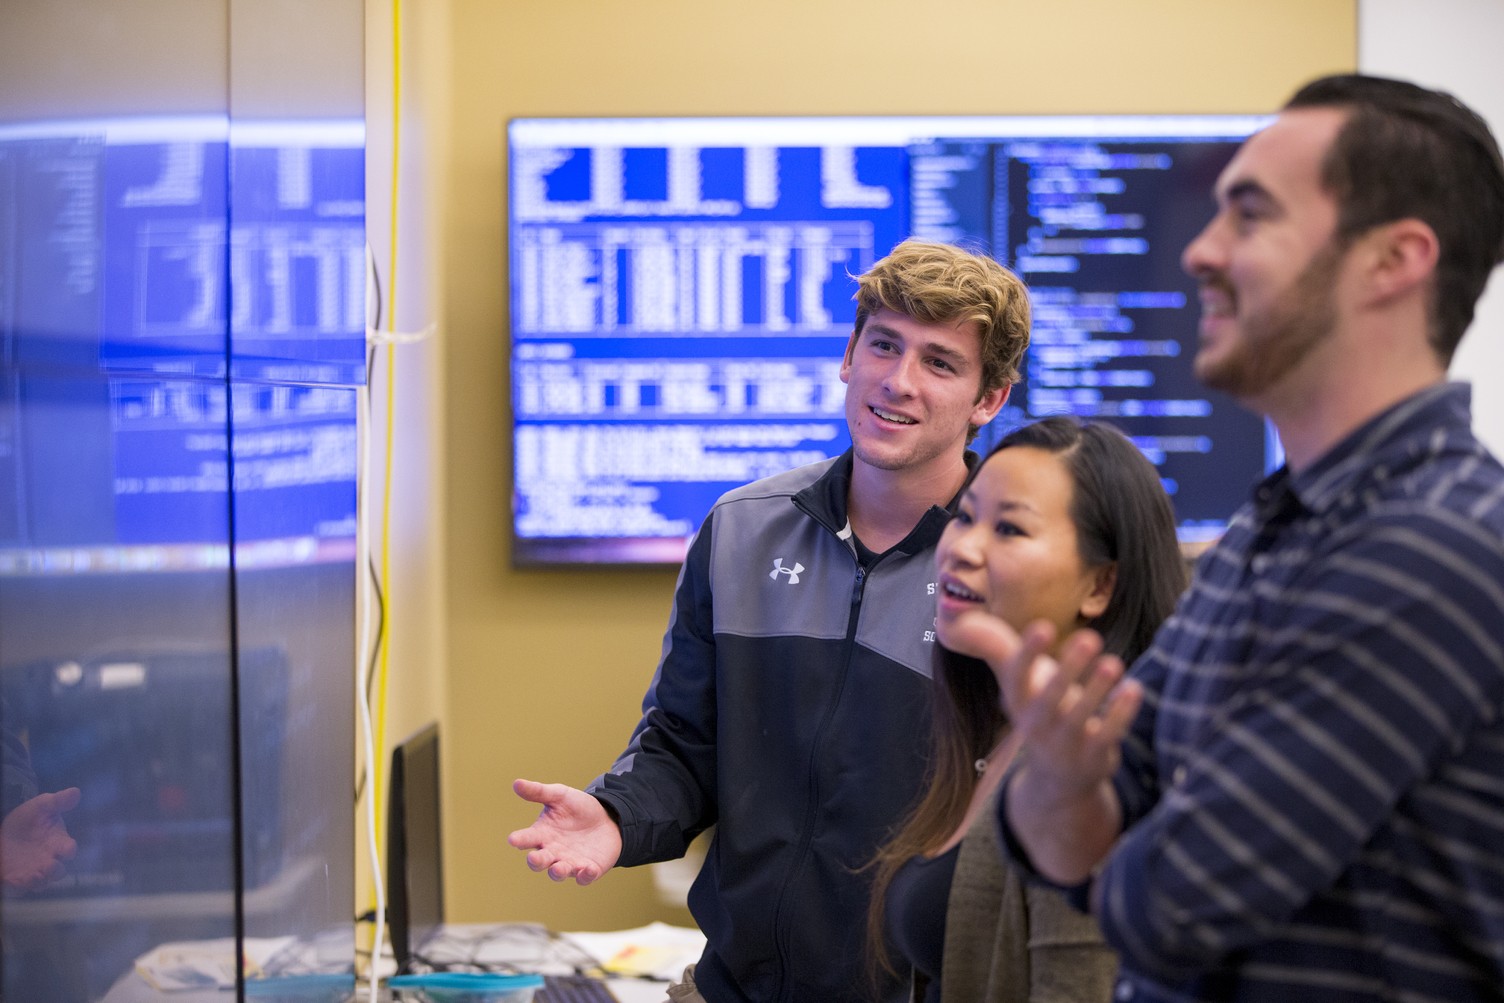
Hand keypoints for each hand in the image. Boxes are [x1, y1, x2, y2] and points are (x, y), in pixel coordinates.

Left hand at [2, 787, 81, 889]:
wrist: (6, 832)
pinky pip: (19, 889)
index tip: (67, 849)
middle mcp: (50, 860)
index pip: (69, 849)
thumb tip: (76, 792)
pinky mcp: (17, 880)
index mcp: (59, 843)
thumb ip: (58, 801)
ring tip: (30, 877)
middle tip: (48, 866)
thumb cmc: (28, 819)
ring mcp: (34, 872)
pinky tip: (11, 879)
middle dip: (55, 871)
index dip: (69, 850)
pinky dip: (17, 887)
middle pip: (58, 872)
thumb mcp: (41, 806)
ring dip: (37, 882)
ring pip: (41, 883)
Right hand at [507, 779, 621, 885]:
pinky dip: (585, 875)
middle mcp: (553, 852)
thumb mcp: (560, 796)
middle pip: (540, 861)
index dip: (520, 839)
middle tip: (534, 858)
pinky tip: (587, 869)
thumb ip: (539, 792)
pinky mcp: (589, 869)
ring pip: (559, 872)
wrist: (607, 818)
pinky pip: (584, 877)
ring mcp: (570, 862)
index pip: (527, 838)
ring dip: (557, 872)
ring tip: (558, 868)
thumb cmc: (577, 808)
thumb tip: (516, 783)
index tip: (513, 839)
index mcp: (542, 834)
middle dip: (536, 861)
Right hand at [1003, 627, 1140, 805]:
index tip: (1044, 627)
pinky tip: (1133, 689)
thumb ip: (1001, 651)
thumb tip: (956, 613)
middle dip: (1069, 668)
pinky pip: (1107, 735)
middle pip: (1050, 696)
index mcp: (1018, 701)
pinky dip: (1120, 713)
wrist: (1057, 780)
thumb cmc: (1041, 714)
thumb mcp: (1019, 686)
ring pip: (1081, 716)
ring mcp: (1064, 744)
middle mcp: (1036, 724)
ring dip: (1097, 689)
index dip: (1029, 652)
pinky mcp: (1092, 758)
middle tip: (1090, 637)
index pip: (1017, 676)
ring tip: (1113, 663)